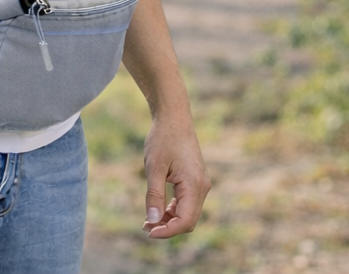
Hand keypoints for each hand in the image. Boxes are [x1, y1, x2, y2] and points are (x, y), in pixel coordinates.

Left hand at [140, 110, 210, 238]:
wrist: (173, 116)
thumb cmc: (162, 139)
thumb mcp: (154, 167)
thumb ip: (154, 195)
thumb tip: (153, 220)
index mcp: (194, 185)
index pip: (185, 221)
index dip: (167, 231)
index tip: (148, 231)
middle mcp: (202, 187)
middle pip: (188, 220)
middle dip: (168, 227)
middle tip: (146, 226)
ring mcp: (200, 183)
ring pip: (188, 212)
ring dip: (170, 219)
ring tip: (149, 220)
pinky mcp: (195, 179)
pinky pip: (187, 202)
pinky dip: (174, 208)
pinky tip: (159, 209)